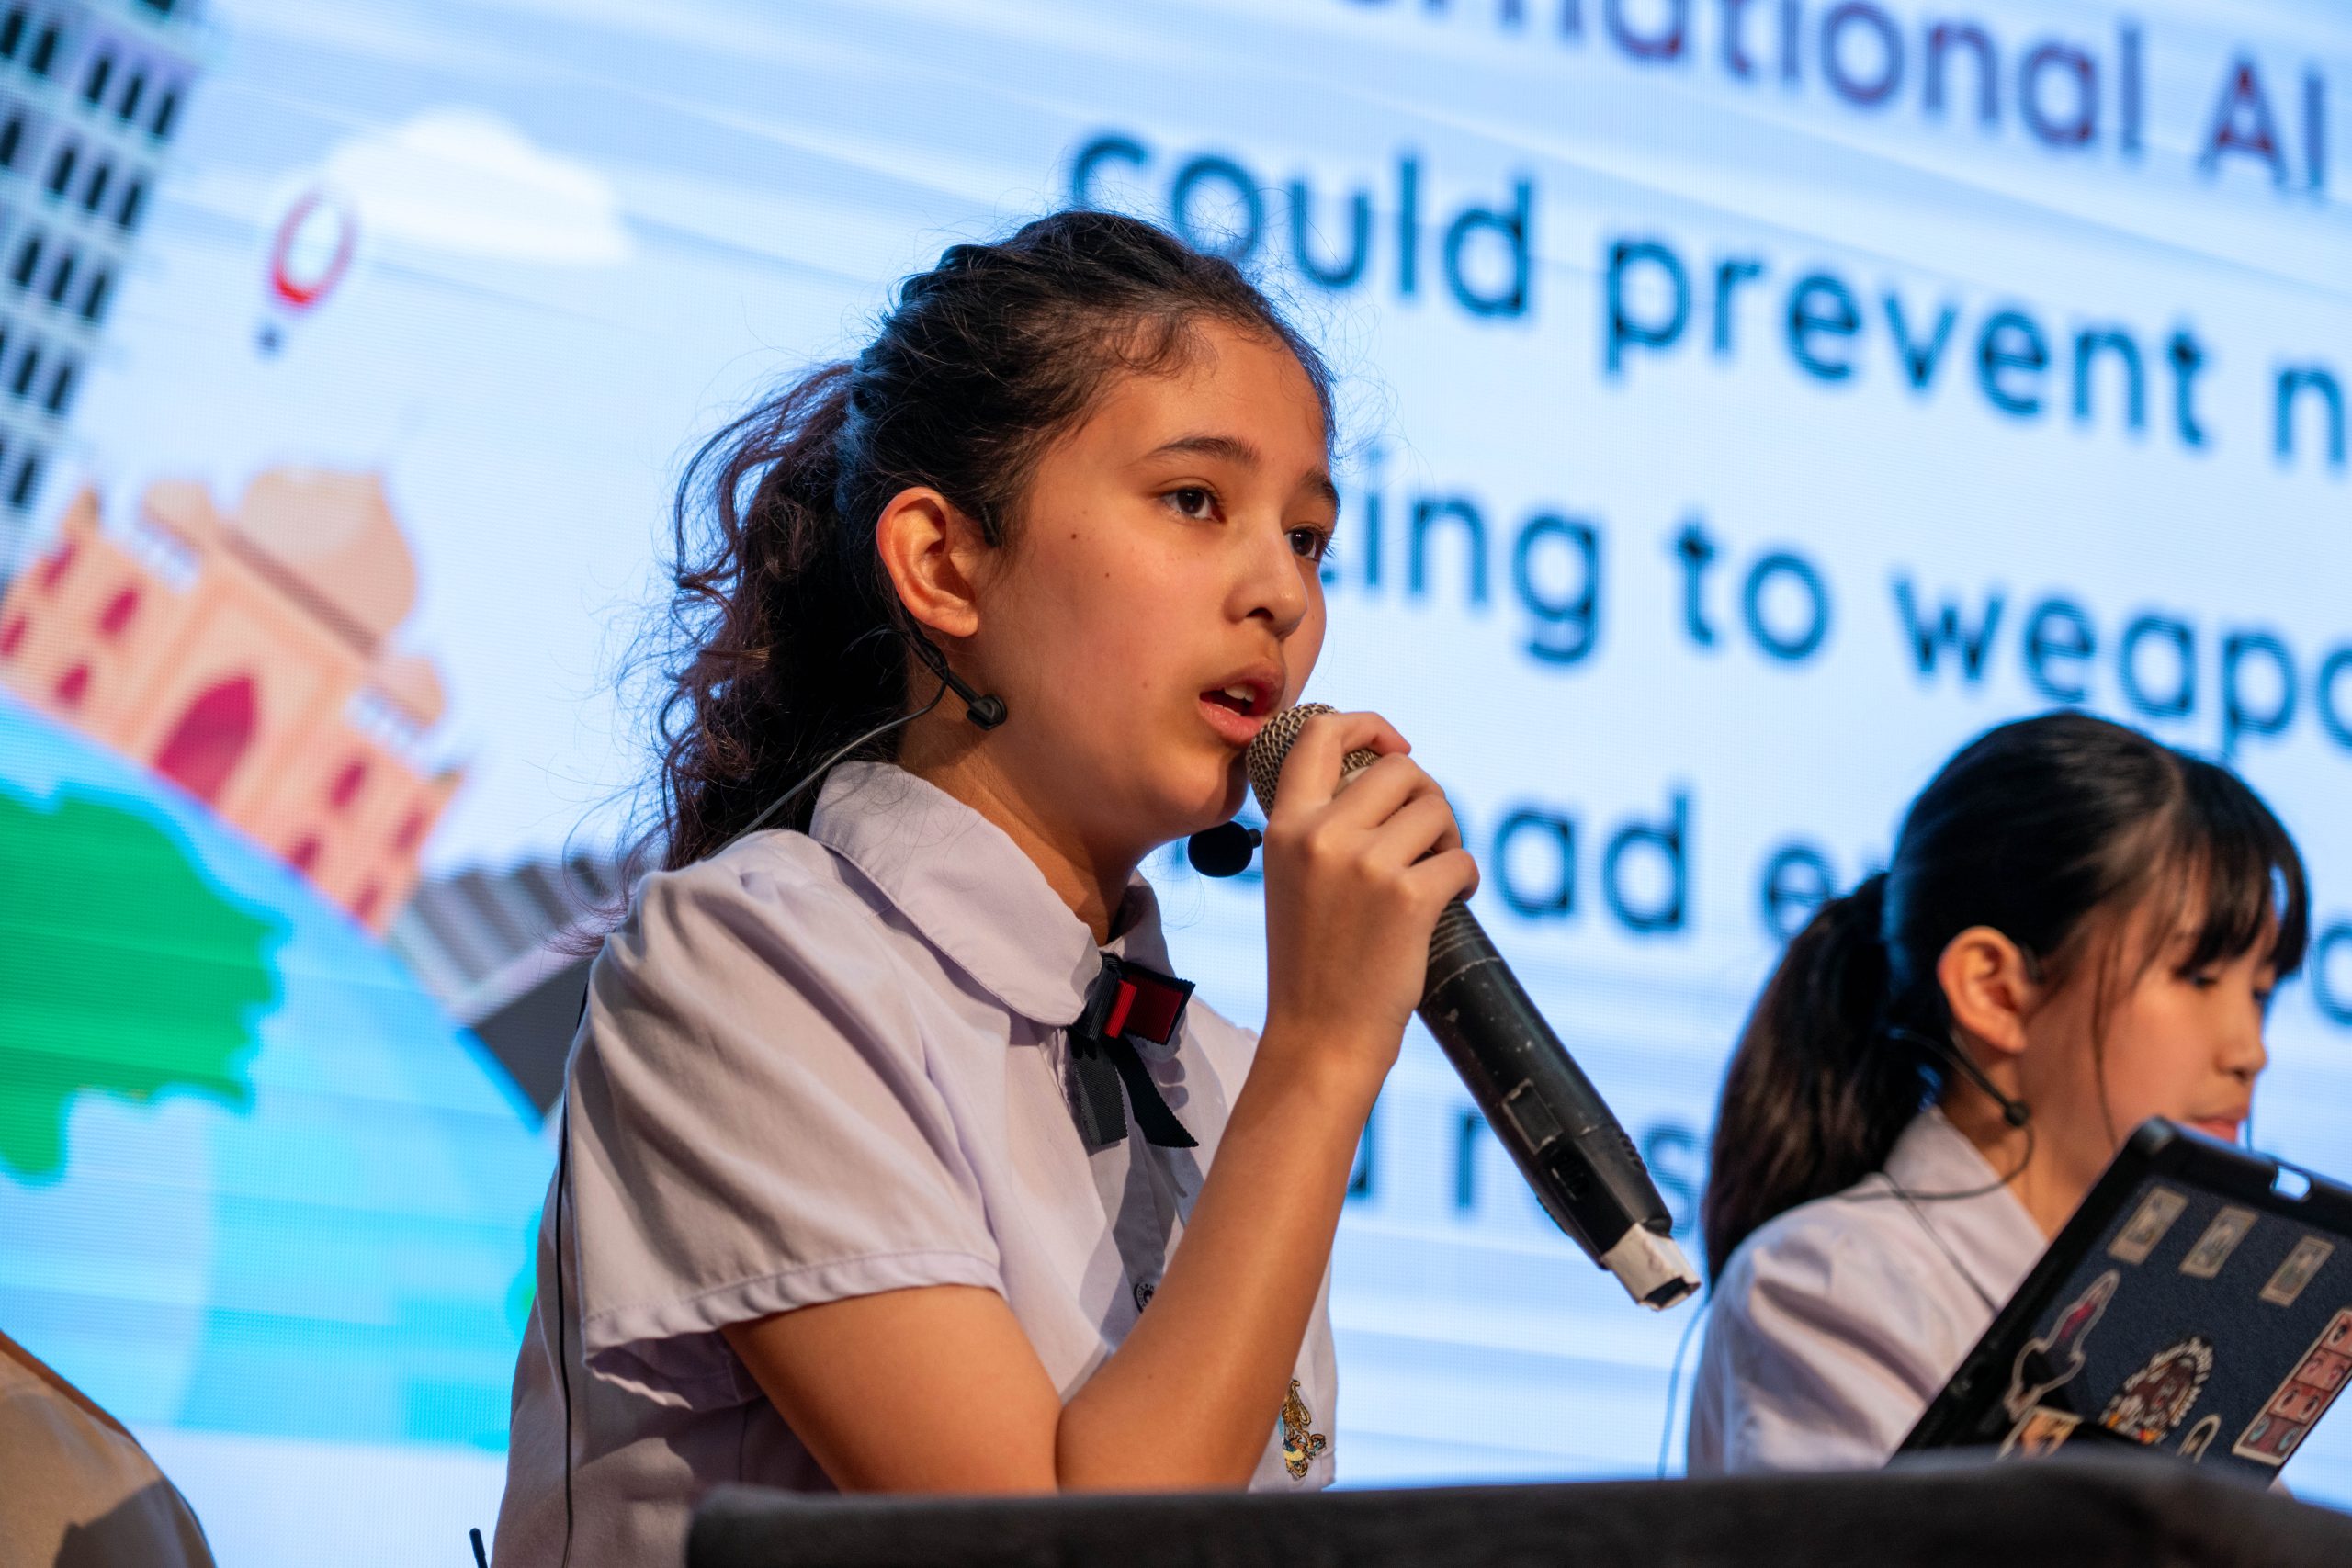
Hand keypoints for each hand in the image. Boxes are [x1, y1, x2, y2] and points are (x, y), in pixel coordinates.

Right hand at [1256, 710, 1479, 1098]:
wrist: (1319, 1036)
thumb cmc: (1312, 961)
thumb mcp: (1292, 877)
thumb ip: (1323, 825)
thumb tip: (1385, 775)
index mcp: (1284, 825)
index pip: (1320, 734)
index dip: (1369, 725)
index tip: (1396, 747)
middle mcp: (1320, 835)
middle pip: (1400, 770)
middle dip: (1428, 796)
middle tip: (1430, 836)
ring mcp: (1364, 864)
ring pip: (1437, 811)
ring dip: (1450, 839)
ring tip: (1439, 873)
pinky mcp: (1408, 896)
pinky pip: (1462, 860)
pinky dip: (1467, 878)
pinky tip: (1453, 902)